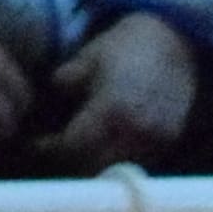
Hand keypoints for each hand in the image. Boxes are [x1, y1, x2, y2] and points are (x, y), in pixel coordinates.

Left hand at [25, 11, 200, 172]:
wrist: (177, 42)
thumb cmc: (126, 46)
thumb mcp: (87, 58)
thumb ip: (63, 84)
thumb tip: (46, 102)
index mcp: (112, 110)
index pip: (72, 147)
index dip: (49, 148)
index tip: (36, 142)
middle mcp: (137, 131)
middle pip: (94, 167)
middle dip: (71, 161)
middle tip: (56, 150)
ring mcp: (156, 139)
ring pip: (116, 169)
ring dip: (96, 165)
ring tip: (80, 150)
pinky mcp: (169, 141)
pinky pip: (136, 162)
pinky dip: (118, 159)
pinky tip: (107, 145)